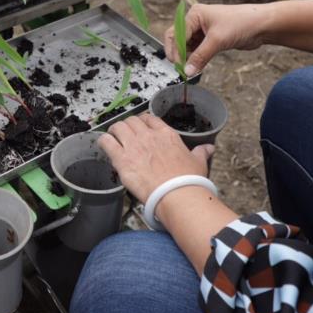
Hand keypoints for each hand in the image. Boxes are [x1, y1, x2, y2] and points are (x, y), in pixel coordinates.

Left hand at [98, 114, 213, 202]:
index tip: (140, 127)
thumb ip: (201, 152)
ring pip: (118, 127)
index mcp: (166, 134)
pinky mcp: (121, 159)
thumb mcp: (198, 162)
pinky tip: (104, 145)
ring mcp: (134, 146)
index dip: (142, 121)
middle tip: (125, 134)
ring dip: (114, 131)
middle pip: (132, 121)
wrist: (176, 194)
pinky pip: (106, 142)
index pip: (149, 118)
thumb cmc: (188, 180)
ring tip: (113, 137)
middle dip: (128, 126)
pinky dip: (103, 141)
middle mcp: (148, 136)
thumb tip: (209, 148)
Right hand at [164, 3, 268, 75]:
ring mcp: (204, 30)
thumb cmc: (241, 23)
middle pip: (179, 39)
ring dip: (187, 57)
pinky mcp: (211, 39)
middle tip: (181, 69)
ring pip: (188, 46)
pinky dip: (196, 58)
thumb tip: (187, 70)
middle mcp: (197, 21)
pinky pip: (198, 50)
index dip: (175, 50)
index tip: (179, 66)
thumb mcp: (217, 40)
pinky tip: (198, 65)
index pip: (176, 33)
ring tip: (190, 69)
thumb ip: (200, 56)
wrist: (261, 26)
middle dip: (179, 54)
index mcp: (195, 14)